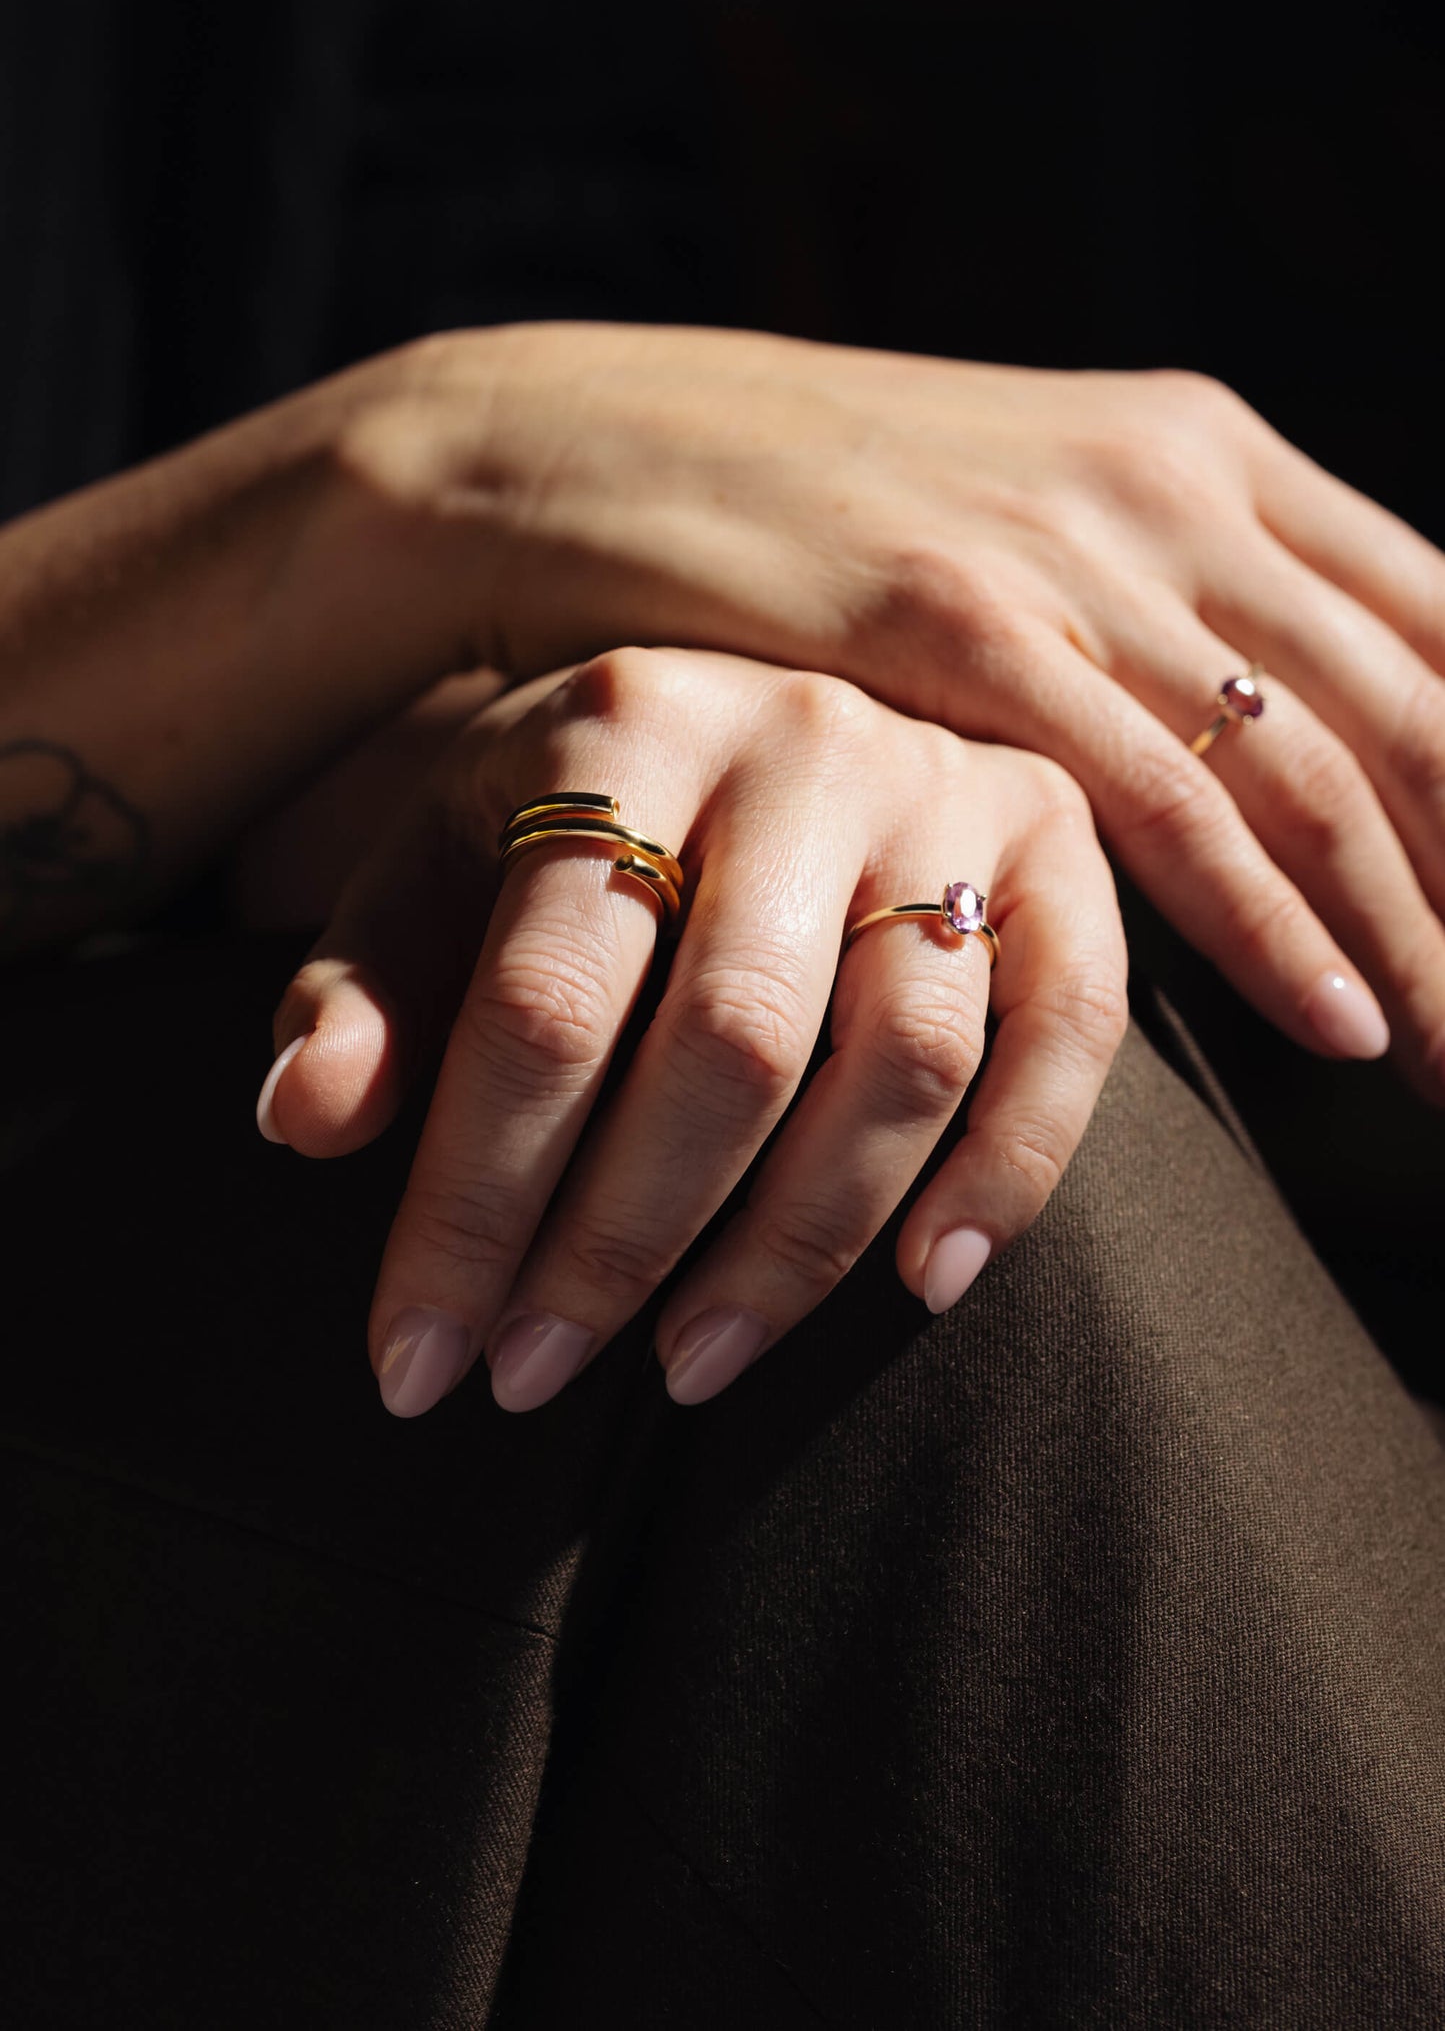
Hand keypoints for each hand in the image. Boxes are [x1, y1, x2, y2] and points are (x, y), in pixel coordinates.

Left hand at [257, 649, 1126, 1415]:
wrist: (732, 694)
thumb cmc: (560, 820)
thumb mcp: (434, 872)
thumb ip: (365, 992)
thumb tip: (305, 1122)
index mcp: (620, 726)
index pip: (544, 1004)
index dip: (473, 1204)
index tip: (418, 1361)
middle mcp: (800, 740)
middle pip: (730, 1040)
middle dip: (621, 1243)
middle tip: (535, 1380)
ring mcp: (947, 786)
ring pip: (904, 1054)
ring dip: (799, 1246)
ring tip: (689, 1368)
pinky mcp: (1057, 844)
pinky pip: (1069, 1028)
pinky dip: (1011, 1171)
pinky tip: (927, 1289)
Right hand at [346, 325, 1444, 1094]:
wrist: (582, 446)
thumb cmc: (793, 516)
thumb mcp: (1005, 527)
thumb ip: (1135, 613)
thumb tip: (1238, 745)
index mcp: (1202, 452)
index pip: (1435, 625)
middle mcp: (1170, 486)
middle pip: (1415, 712)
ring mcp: (1070, 549)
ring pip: (1317, 768)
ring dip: (1419, 938)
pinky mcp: (960, 624)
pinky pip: (1159, 798)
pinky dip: (1268, 923)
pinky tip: (1337, 1023)